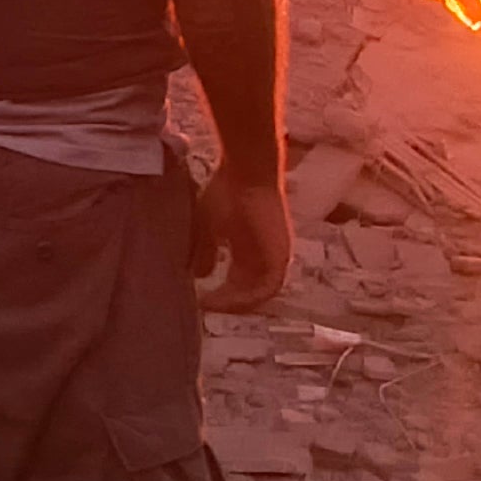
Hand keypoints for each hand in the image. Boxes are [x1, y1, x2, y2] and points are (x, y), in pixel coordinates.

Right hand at [191, 164, 292, 311]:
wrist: (246, 172)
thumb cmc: (227, 191)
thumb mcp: (208, 227)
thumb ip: (205, 252)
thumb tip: (199, 275)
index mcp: (251, 250)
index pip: (240, 283)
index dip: (221, 295)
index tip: (200, 301)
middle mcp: (266, 257)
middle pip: (249, 292)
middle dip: (227, 303)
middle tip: (205, 308)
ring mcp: (276, 257)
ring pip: (260, 294)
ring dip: (237, 303)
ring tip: (213, 306)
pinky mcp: (281, 256)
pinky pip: (268, 288)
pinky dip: (248, 297)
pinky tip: (226, 298)